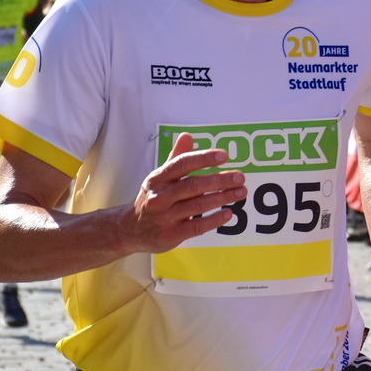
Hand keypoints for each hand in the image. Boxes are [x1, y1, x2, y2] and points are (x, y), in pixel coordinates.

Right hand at [121, 133, 246, 254]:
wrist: (130, 230)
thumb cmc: (152, 198)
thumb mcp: (160, 177)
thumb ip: (177, 158)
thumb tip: (187, 135)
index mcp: (158, 178)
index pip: (182, 164)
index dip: (203, 159)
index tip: (224, 156)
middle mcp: (160, 196)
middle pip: (193, 185)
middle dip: (219, 180)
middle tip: (240, 177)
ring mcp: (165, 216)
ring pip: (198, 205)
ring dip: (222, 198)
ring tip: (241, 192)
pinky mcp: (171, 234)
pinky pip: (197, 226)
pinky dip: (214, 220)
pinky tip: (229, 213)